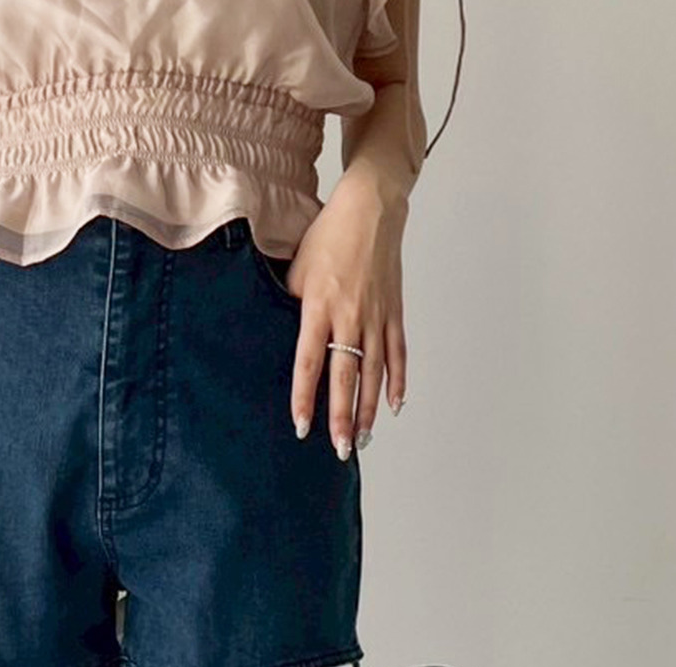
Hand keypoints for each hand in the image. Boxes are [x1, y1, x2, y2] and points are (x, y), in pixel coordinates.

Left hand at [285, 167, 409, 456]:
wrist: (371, 207)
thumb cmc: (328, 235)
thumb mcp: (296, 268)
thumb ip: (289, 305)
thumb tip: (277, 335)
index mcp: (319, 306)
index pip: (309, 362)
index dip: (305, 397)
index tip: (301, 426)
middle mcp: (349, 316)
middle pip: (346, 376)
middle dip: (343, 416)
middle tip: (340, 449)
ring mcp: (376, 316)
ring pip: (374, 372)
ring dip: (368, 409)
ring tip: (362, 440)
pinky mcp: (394, 311)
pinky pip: (398, 353)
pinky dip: (398, 381)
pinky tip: (393, 406)